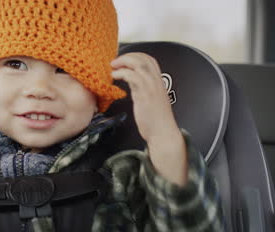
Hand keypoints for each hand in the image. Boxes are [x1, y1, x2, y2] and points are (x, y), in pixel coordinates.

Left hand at [111, 53, 186, 185]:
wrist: (162, 132)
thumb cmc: (155, 120)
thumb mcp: (151, 99)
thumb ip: (143, 88)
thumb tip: (132, 83)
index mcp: (158, 81)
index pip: (149, 59)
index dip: (135, 55)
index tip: (123, 59)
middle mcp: (156, 81)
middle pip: (143, 58)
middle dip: (127, 56)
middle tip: (114, 62)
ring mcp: (151, 87)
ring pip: (138, 64)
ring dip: (123, 62)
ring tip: (112, 67)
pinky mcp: (145, 95)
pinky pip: (132, 77)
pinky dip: (122, 73)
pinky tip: (115, 77)